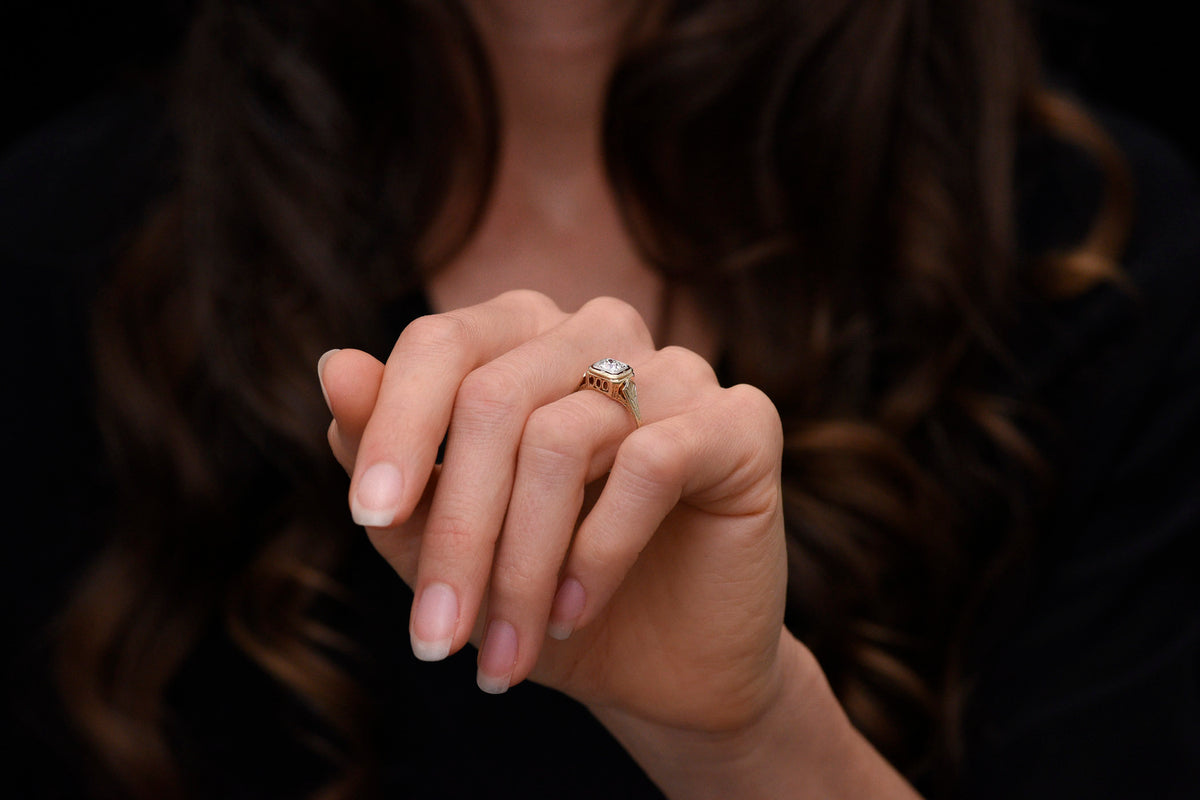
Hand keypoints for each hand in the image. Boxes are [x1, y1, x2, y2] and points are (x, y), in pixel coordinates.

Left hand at [319, 290, 790, 733]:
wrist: (660, 665)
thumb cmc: (541, 590)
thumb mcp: (446, 538)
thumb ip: (390, 457)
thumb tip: (334, 367)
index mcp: (524, 337)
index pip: (441, 344)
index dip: (396, 426)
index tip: (368, 517)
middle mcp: (600, 332)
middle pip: (495, 398)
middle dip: (457, 531)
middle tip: (435, 639)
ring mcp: (678, 369)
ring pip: (563, 438)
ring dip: (520, 564)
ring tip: (504, 650)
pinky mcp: (741, 420)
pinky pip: (651, 463)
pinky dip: (598, 552)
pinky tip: (573, 610)